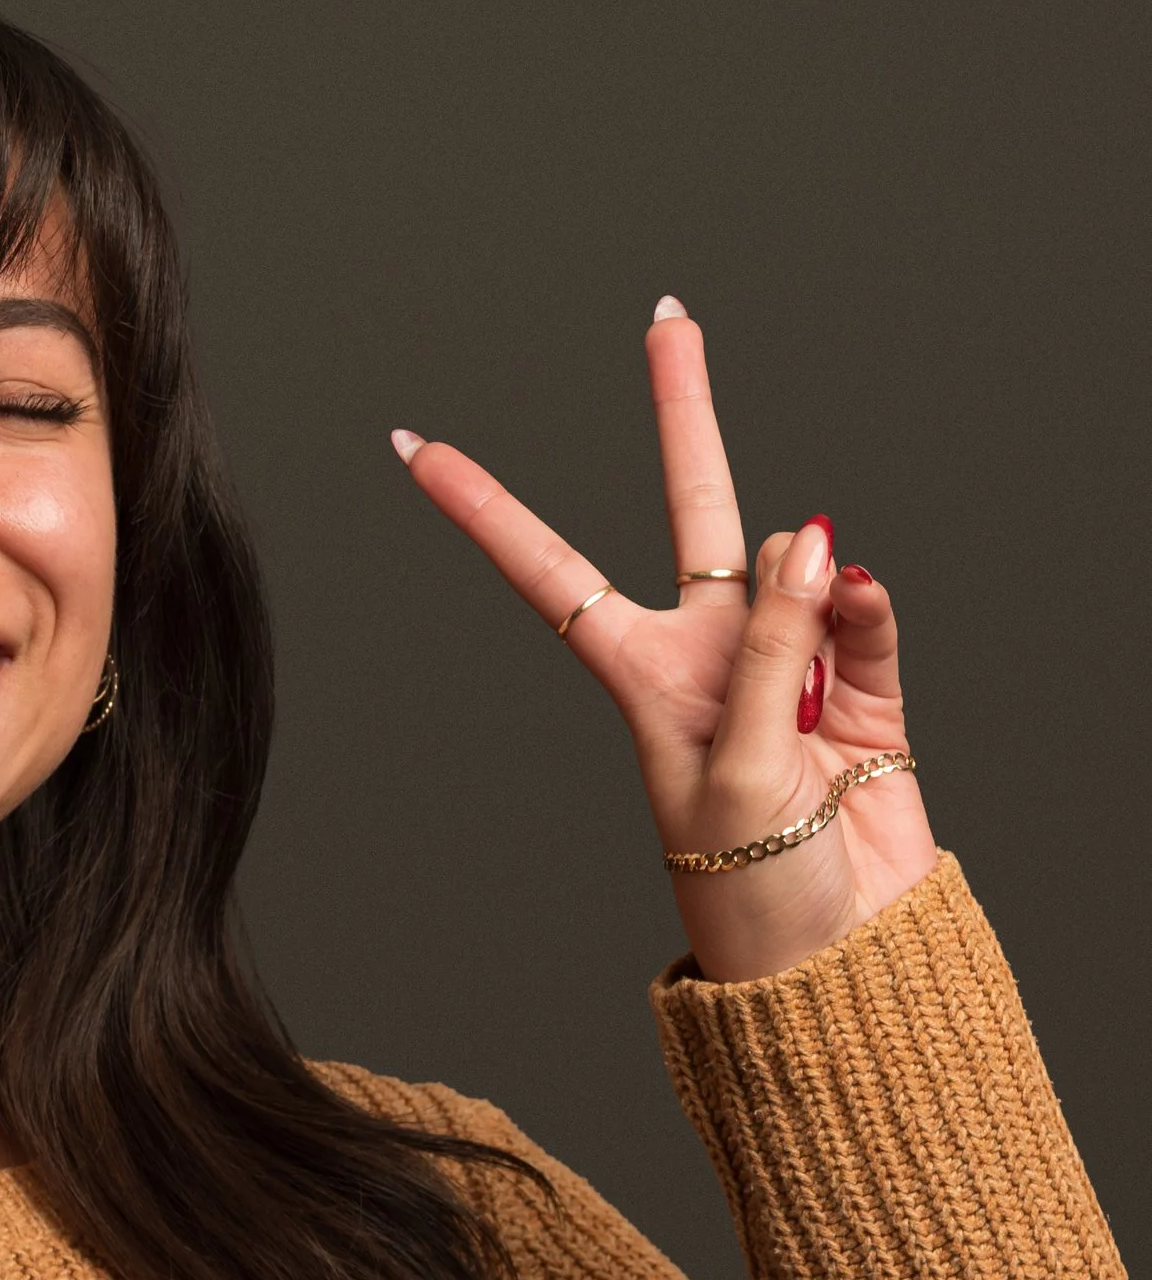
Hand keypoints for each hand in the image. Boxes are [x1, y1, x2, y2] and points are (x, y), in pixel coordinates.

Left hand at [395, 300, 939, 982]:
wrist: (840, 962)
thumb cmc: (752, 892)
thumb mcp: (737, 770)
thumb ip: (774, 645)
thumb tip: (811, 532)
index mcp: (636, 675)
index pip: (546, 568)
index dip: (482, 506)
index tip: (414, 443)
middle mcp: (706, 653)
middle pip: (693, 507)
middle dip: (683, 411)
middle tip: (669, 318)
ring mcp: (785, 663)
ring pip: (802, 565)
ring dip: (814, 572)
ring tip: (822, 604)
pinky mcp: (861, 690)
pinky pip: (864, 618)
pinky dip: (865, 608)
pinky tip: (858, 599)